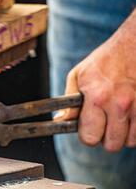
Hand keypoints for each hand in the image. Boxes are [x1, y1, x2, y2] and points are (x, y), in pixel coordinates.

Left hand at [55, 10, 135, 151]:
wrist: (134, 44)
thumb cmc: (105, 60)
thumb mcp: (79, 75)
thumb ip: (69, 101)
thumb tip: (59, 120)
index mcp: (96, 97)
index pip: (90, 137)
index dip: (88, 135)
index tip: (89, 129)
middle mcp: (119, 103)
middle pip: (112, 144)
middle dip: (106, 138)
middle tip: (105, 124)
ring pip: (130, 141)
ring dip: (124, 134)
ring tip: (119, 117)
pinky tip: (131, 115)